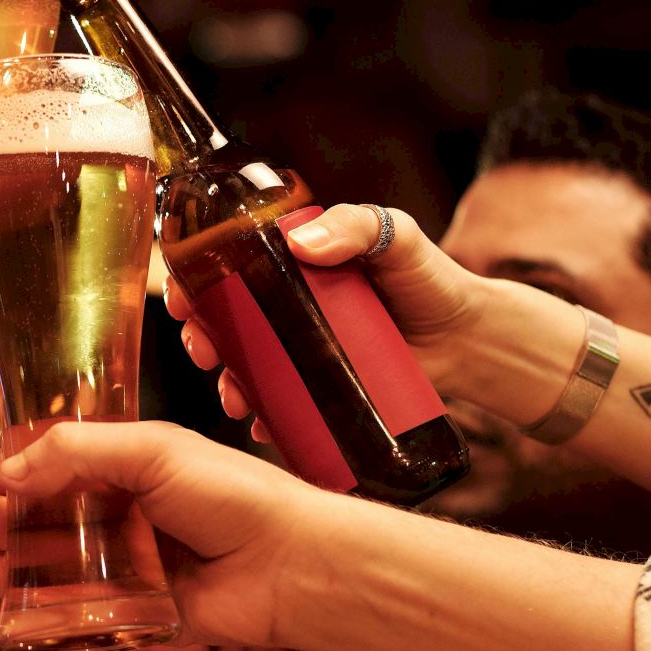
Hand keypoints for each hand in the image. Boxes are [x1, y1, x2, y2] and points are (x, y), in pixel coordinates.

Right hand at [0, 420, 319, 648]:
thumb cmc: (228, 493)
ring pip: (64, 570)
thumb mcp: (150, 451)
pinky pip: (90, 617)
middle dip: (13, 526)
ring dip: (23, 572)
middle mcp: (130, 515)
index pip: (63, 469)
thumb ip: (76, 453)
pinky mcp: (143, 614)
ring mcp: (135, 566)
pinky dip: (54, 618)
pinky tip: (24, 616)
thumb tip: (7, 470)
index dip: (24, 478)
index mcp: (131, 469)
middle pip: (54, 521)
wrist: (289, 562)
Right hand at [164, 203, 487, 425]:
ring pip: (242, 365)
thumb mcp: (396, 238)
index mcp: (290, 262)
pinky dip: (264, 416)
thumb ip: (356, 226)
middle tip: (202, 351)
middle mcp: (286, 305)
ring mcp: (299, 349)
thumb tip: (301, 242)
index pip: (226, 264)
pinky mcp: (318, 389)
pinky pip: (278, 404)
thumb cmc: (430, 278)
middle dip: (199, 337)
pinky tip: (263, 425)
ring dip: (225, 382)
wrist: (469, 339)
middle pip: (222, 320)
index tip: (181, 298)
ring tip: (233, 397)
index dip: (193, 280)